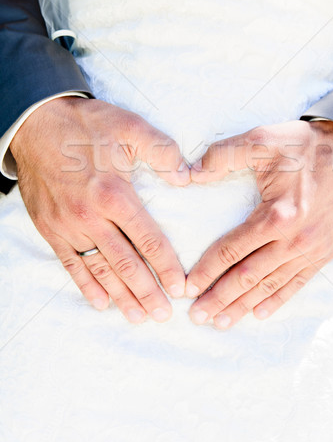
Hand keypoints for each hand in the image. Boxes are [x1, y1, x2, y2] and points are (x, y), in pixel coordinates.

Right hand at [10, 97, 189, 323]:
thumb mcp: (130, 126)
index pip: (147, 239)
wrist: (36, 124)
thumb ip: (163, 151)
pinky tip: (101, 302)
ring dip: (121, 295)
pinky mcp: (51, 229)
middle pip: (125, 263)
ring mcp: (68, 227)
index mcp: (114, 194)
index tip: (180, 287)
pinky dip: (86, 285)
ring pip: (100, 269)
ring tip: (139, 316)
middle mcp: (91, 217)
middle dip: (147, 291)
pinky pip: (71, 264)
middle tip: (163, 314)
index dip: (166, 266)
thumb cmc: (86, 126)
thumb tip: (187, 177)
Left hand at [186, 120, 332, 328]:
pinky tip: (259, 313)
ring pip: (270, 285)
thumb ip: (223, 155)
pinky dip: (276, 300)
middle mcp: (294, 239)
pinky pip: (296, 282)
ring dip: (243, 306)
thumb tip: (190, 173)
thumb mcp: (262, 140)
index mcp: (277, 215)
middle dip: (219, 298)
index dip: (207, 270)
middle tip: (196, 316)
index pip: (232, 250)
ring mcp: (311, 249)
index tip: (187, 287)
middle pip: (248, 277)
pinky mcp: (324, 252)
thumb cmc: (304, 145)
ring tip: (221, 322)